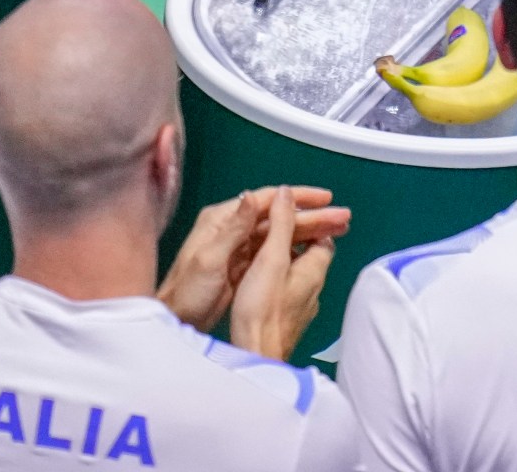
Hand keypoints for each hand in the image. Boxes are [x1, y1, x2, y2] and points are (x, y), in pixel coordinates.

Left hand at [157, 186, 349, 333]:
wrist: (175, 321)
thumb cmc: (186, 293)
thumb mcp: (209, 259)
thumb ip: (233, 228)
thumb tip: (252, 196)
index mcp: (222, 220)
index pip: (265, 200)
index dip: (296, 197)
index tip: (324, 197)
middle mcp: (232, 229)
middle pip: (278, 216)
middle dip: (311, 214)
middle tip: (342, 217)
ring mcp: (238, 247)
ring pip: (280, 233)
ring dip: (308, 230)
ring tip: (337, 231)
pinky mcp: (243, 265)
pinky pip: (275, 250)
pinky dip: (296, 247)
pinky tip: (314, 249)